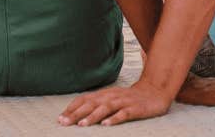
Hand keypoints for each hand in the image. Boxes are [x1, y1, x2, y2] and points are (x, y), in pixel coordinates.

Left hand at [57, 80, 172, 126]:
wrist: (155, 91)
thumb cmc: (129, 98)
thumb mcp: (111, 98)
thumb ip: (96, 103)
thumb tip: (76, 113)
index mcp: (104, 94)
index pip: (84, 99)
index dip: (72, 108)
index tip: (60, 118)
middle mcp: (112, 96)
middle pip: (92, 104)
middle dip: (77, 113)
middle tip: (64, 123)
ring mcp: (124, 101)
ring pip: (106, 107)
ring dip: (93, 116)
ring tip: (82, 124)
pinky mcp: (136, 108)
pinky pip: (124, 113)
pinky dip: (115, 118)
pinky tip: (107, 124)